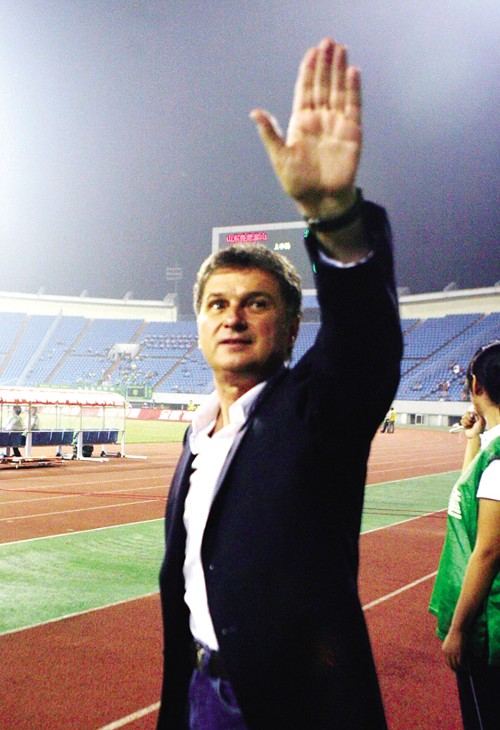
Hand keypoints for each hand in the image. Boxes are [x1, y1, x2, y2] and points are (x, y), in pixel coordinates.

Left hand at [250, 38, 361, 217]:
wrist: (320, 201)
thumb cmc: (298, 183)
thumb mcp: (279, 157)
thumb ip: (270, 133)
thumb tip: (254, 112)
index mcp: (301, 122)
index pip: (305, 90)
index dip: (308, 71)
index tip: (311, 52)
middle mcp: (319, 119)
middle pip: (323, 85)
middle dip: (325, 64)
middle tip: (328, 42)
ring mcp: (336, 124)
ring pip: (339, 91)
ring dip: (339, 71)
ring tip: (341, 50)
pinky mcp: (352, 133)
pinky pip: (353, 107)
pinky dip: (353, 90)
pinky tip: (352, 73)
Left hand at [442, 627, 466, 671]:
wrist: (458, 629)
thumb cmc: (455, 633)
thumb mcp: (450, 641)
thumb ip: (450, 648)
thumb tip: (454, 654)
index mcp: (444, 650)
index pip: (447, 662)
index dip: (452, 666)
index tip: (456, 669)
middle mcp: (447, 653)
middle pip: (451, 665)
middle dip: (456, 669)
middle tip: (461, 671)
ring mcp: (452, 654)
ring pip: (456, 666)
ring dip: (461, 669)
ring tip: (465, 670)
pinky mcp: (459, 653)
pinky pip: (461, 663)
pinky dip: (464, 667)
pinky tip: (467, 668)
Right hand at [461, 409, 484, 438]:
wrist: (475, 437)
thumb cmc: (479, 429)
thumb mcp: (481, 420)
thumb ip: (478, 414)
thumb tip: (472, 412)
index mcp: (477, 416)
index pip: (471, 410)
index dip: (470, 413)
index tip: (472, 416)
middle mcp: (473, 418)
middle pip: (466, 413)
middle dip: (468, 418)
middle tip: (472, 422)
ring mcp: (468, 421)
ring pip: (463, 417)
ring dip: (467, 422)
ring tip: (471, 426)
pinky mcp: (465, 424)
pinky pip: (461, 421)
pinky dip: (465, 425)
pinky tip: (468, 428)